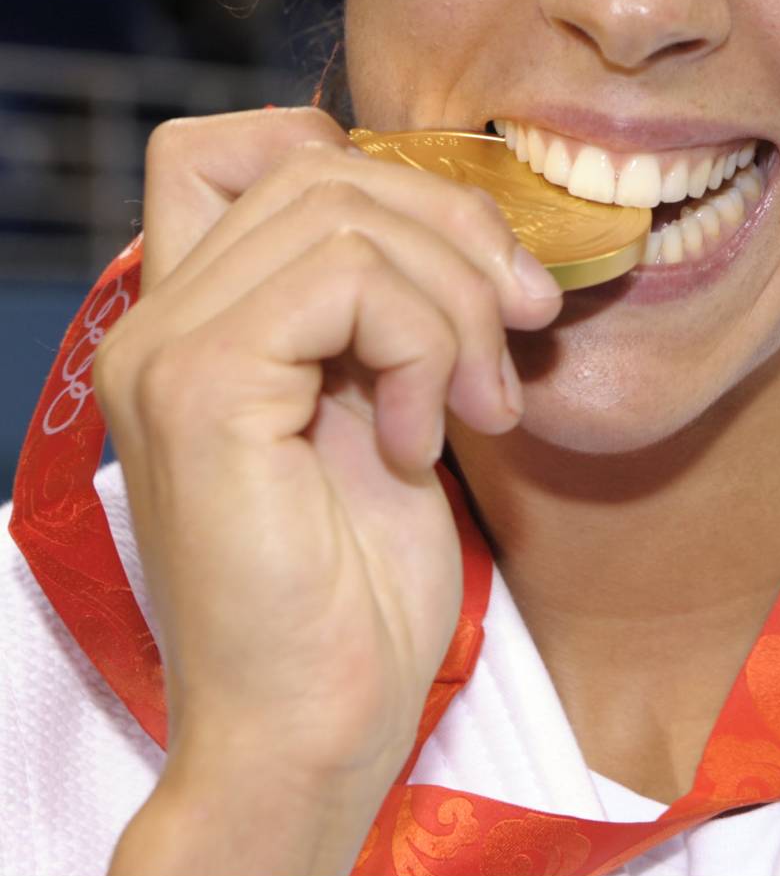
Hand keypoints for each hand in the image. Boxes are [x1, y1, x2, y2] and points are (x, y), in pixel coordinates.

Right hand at [97, 107, 561, 875]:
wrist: (314, 729)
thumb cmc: (357, 588)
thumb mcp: (387, 404)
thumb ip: (386, 304)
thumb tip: (466, 216)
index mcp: (197, 318)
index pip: (241, 146)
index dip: (359, 162)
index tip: (455, 257)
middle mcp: (161, 319)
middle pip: (321, 166)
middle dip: (455, 230)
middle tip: (522, 327)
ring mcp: (168, 347)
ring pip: (345, 212)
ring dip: (455, 299)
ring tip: (482, 402)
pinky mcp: (201, 387)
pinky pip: (347, 279)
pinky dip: (425, 345)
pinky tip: (425, 441)